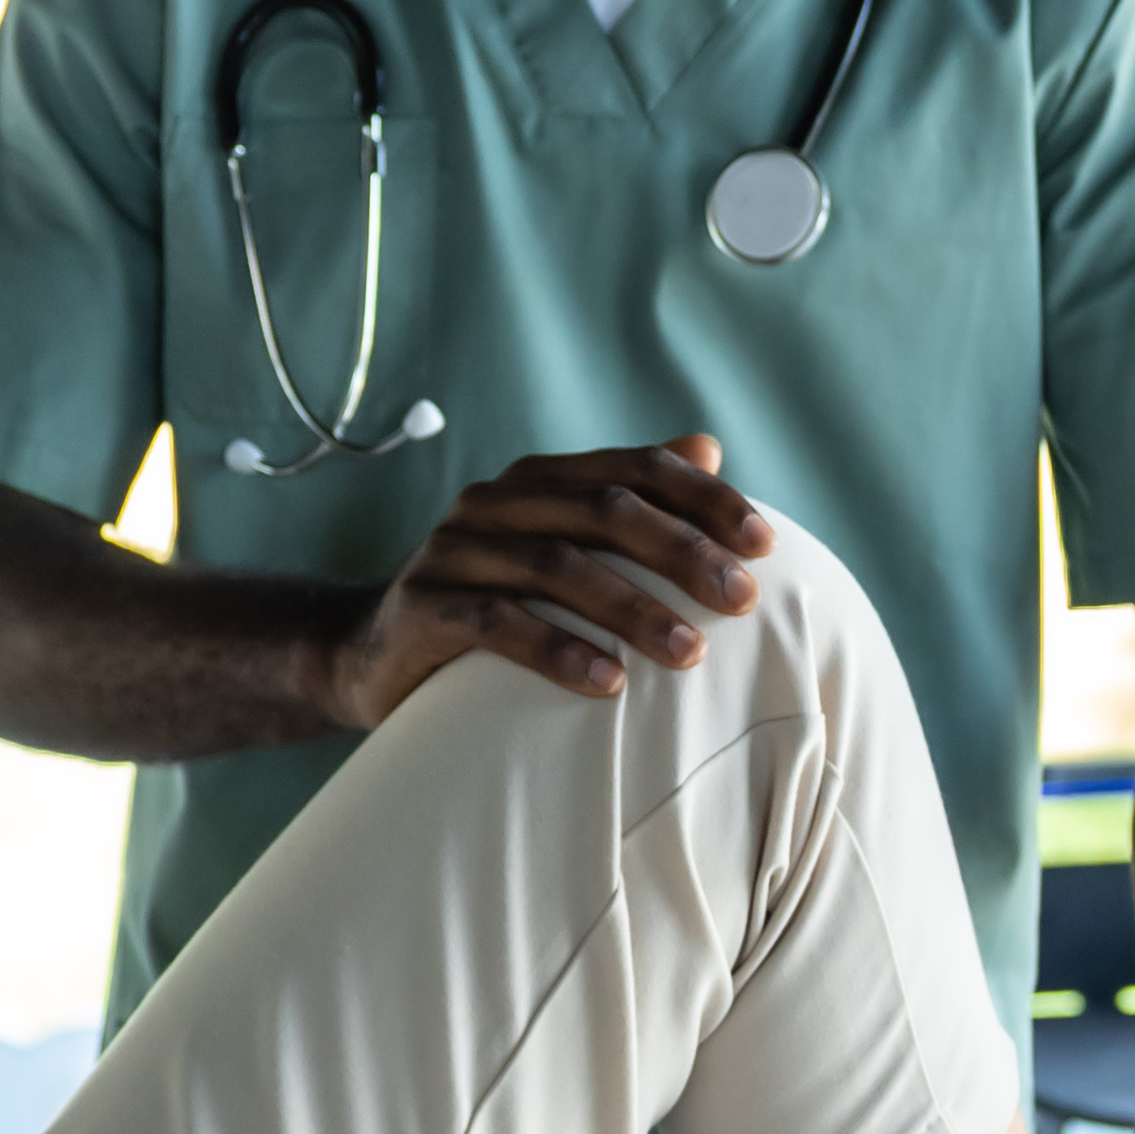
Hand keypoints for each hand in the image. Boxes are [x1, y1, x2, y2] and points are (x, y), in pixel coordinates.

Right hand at [320, 435, 779, 730]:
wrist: (369, 655)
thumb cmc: (488, 603)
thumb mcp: (557, 548)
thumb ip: (626, 501)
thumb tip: (710, 448)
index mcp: (536, 480)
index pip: (634, 469)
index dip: (703, 500)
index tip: (765, 544)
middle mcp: (493, 503)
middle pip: (602, 511)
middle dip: (681, 553)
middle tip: (741, 600)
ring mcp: (452, 553)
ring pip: (556, 567)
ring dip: (632, 610)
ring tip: (689, 654)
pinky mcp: (423, 609)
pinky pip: (497, 625)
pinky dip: (557, 652)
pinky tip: (609, 685)